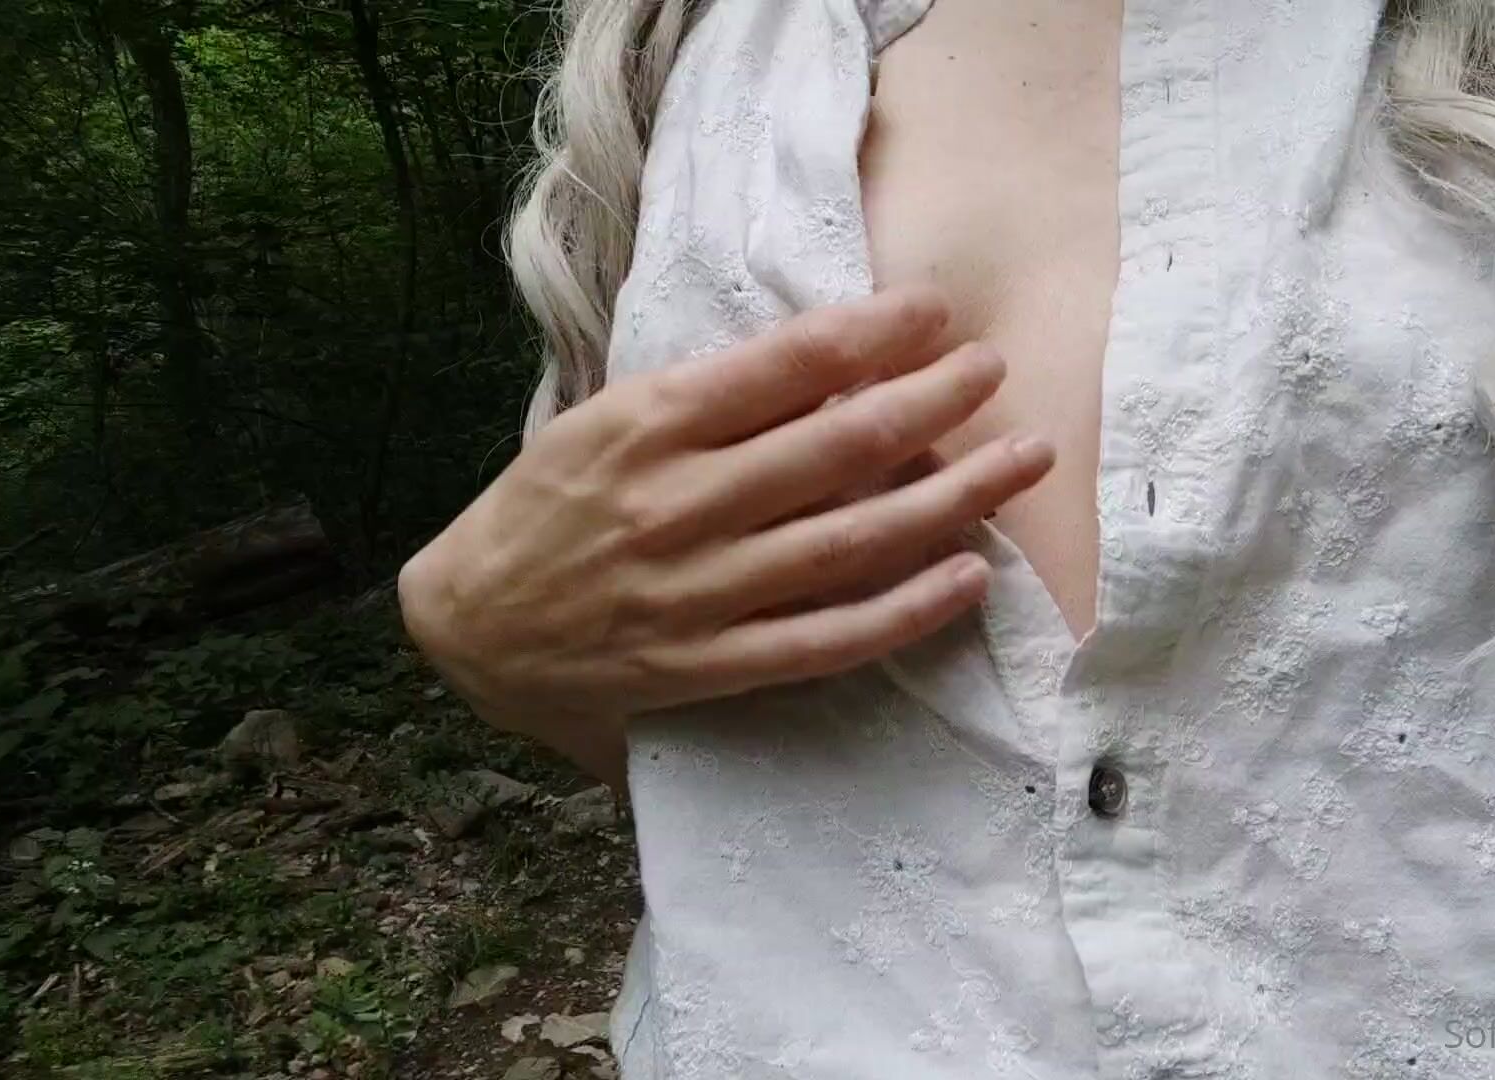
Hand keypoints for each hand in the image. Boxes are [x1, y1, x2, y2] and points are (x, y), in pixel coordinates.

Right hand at [397, 285, 1054, 783]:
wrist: (472, 626)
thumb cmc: (550, 505)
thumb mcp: (608, 419)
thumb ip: (710, 396)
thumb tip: (834, 360)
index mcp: (649, 424)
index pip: (784, 363)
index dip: (873, 331)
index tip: (935, 308)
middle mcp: (679, 503)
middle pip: (836, 445)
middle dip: (933, 401)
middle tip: (995, 369)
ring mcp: (699, 591)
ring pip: (849, 541)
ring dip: (950, 498)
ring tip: (1023, 459)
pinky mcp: (709, 665)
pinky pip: (827, 639)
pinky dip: (903, 611)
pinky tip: (969, 579)